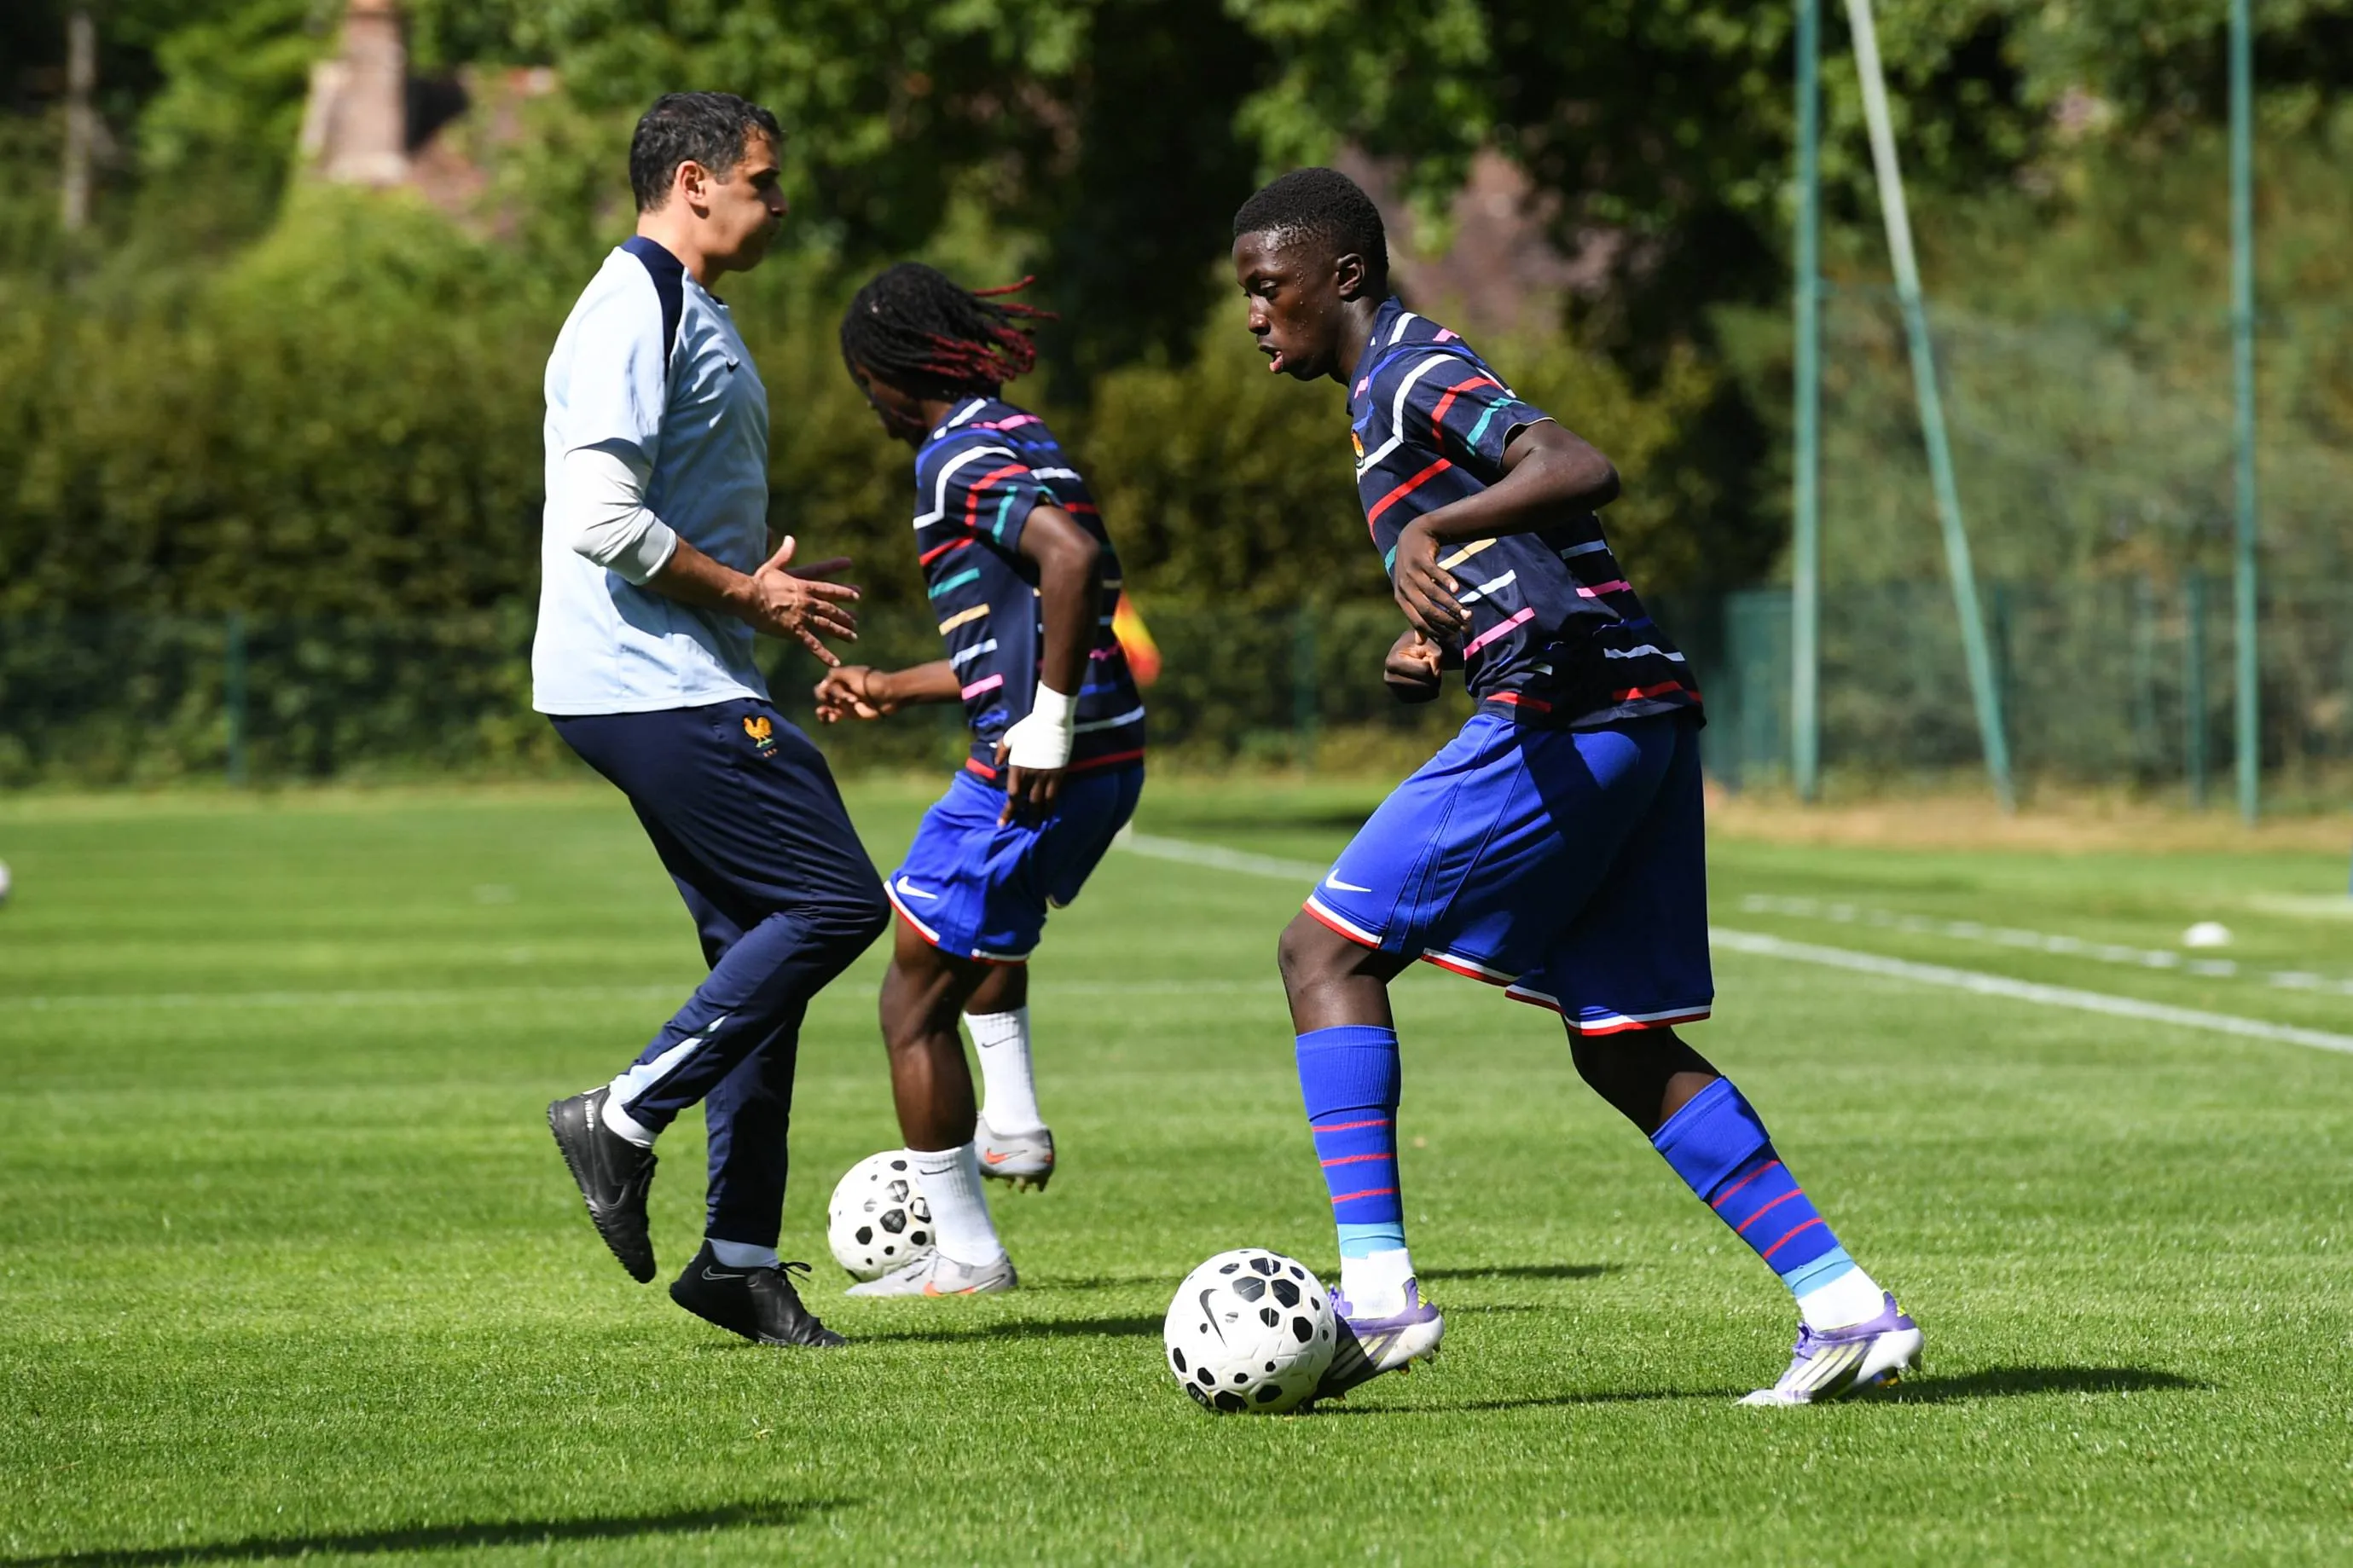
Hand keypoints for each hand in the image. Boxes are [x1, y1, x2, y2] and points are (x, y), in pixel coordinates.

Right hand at [736, 536, 859, 663]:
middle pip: (832, 609)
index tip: (858, 594)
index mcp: (803, 586)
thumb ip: (785, 554)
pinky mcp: (795, 631)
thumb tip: (791, 538)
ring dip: (841, 632)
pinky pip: (813, 644)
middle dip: (846, 615)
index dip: (844, 591)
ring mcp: (803, 616)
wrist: (748, 597)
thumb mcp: (773, 565)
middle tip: (857, 620)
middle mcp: (808, 601)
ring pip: (827, 625)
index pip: (828, 588)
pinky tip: (835, 662)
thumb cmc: (757, 581)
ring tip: (853, 638)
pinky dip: (824, 654)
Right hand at [811, 665, 895, 722]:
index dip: (829, 690)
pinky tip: (828, 721)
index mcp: (840, 678)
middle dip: (828, 699)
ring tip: (830, 714)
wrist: (887, 695)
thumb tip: (822, 684)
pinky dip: (826, 718)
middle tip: (840, 702)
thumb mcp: (850, 674)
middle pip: (823, 695)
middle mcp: (840, 689)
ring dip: (824, 710)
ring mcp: (843, 702)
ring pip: (825, 706)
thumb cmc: (869, 682)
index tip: (841, 694)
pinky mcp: (848, 713)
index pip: (825, 684)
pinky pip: (832, 716)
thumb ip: (834, 674)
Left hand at [993, 685, 1075, 825]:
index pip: (1012, 795)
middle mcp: (1031, 775)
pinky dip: (1051, 805)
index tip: (1002, 823)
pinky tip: (1050, 812)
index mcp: (1017, 767)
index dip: (1008, 811)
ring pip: (1042, 801)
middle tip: (1023, 829)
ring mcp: (1046, 775)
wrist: (1052, 721)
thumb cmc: (1029, 727)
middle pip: (1027, 802)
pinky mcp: (1059, 773)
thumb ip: (1001, 750)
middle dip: (1024, 817)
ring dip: (1039, 815)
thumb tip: (997, 763)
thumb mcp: (1010, 737)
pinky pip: (1054, 794)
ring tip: (1037, 825)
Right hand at [1383, 628, 1444, 703]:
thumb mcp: (1429, 641)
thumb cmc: (1421, 644)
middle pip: (1426, 684)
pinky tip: (1424, 679)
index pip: (1424, 671)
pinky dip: (1430, 688)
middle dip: (1434, 675)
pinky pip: (1426, 698)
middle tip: (1429, 664)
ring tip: (1427, 671)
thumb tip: (1436, 673)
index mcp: (1392, 662)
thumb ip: (1435, 652)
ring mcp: (1395, 690)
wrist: (1412, 652)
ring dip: (1434, 682)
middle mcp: (1389, 678)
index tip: (1426, 656)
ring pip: (1428, 693)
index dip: (1433, 663)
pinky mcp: (1403, 698)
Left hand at [1390, 519, 1464, 637]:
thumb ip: (1416, 616)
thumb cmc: (1414, 570)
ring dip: (1452, 605)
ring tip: (1467, 612)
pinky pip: (1435, 573)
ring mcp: (1411, 573)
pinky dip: (1447, 581)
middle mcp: (1403, 587)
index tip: (1453, 636)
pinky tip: (1457, 589)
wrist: (1413, 537)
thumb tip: (1420, 642)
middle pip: (1426, 610)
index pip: (1418, 621)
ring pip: (1433, 594)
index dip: (1436, 630)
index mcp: (1400, 599)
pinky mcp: (1420, 559)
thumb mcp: (1410, 593)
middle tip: (1464, 626)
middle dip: (1447, 620)